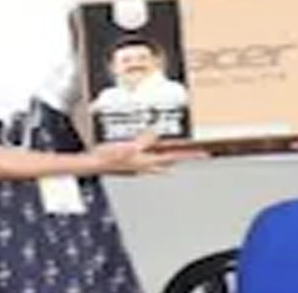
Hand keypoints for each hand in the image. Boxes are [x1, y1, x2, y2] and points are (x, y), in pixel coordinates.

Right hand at [90, 132, 206, 174]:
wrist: (94, 165)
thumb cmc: (108, 157)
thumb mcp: (128, 146)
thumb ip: (144, 140)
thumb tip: (157, 132)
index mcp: (149, 160)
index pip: (175, 157)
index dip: (190, 155)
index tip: (204, 154)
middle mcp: (148, 165)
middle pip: (172, 160)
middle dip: (184, 157)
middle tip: (197, 153)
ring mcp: (141, 165)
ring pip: (162, 161)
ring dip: (172, 156)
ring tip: (181, 151)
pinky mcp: (133, 163)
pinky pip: (151, 159)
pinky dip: (157, 155)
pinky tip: (155, 151)